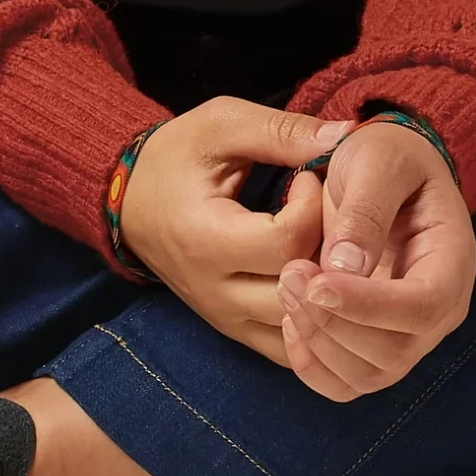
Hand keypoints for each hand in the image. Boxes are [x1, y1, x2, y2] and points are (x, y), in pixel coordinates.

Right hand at [117, 98, 349, 363]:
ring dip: (326, 290)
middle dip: (328, 250)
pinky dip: (314, 322)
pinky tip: (318, 281)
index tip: (306, 178)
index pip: (286, 243)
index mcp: (205, 239)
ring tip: (324, 246)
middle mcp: (215, 291)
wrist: (130, 199)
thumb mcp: (223, 125)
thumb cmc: (176, 156)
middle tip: (327, 215)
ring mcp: (225, 318)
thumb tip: (346, 135)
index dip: (312, 206)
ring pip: (300, 331)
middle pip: (298, 292)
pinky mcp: (234, 330)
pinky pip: (288, 349)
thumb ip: (282, 132)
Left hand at [276, 121, 475, 400]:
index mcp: (452, 260)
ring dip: (319, 343)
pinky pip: (346, 382)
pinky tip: (292, 321)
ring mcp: (409, 334)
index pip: (423, 307)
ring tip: (288, 287)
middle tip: (290, 274)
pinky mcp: (376, 346)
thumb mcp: (378, 161)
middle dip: (334, 323)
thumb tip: (346, 268)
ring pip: (368, 375)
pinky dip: (313, 365)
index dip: (368, 306)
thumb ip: (366, 209)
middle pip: (395, 352)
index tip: (317, 281)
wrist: (384, 171)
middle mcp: (438, 309)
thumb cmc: (387, 158)